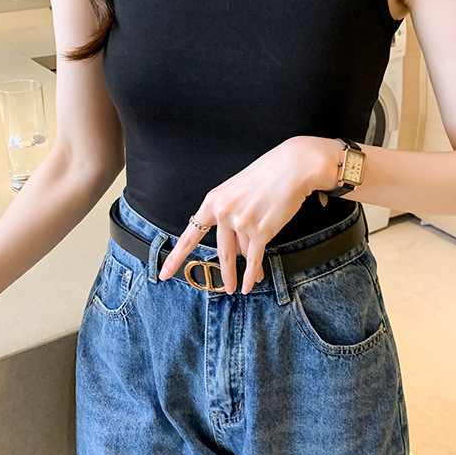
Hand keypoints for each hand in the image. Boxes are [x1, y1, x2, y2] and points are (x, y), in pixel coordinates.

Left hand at [157, 135, 340, 294]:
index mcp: (213, 201)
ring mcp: (241, 223)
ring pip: (242, 253)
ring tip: (244, 282)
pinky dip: (252, 274)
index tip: (164, 274)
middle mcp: (224, 213)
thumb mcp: (238, 191)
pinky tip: (251, 283)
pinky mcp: (260, 231)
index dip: (177, 257)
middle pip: (221, 252)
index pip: (191, 234)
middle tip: (226, 288)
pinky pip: (253, 259)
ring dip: (245, 269)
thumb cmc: (268, 176)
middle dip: (225, 274)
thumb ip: (232, 218)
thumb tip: (237, 249)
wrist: (292, 167)